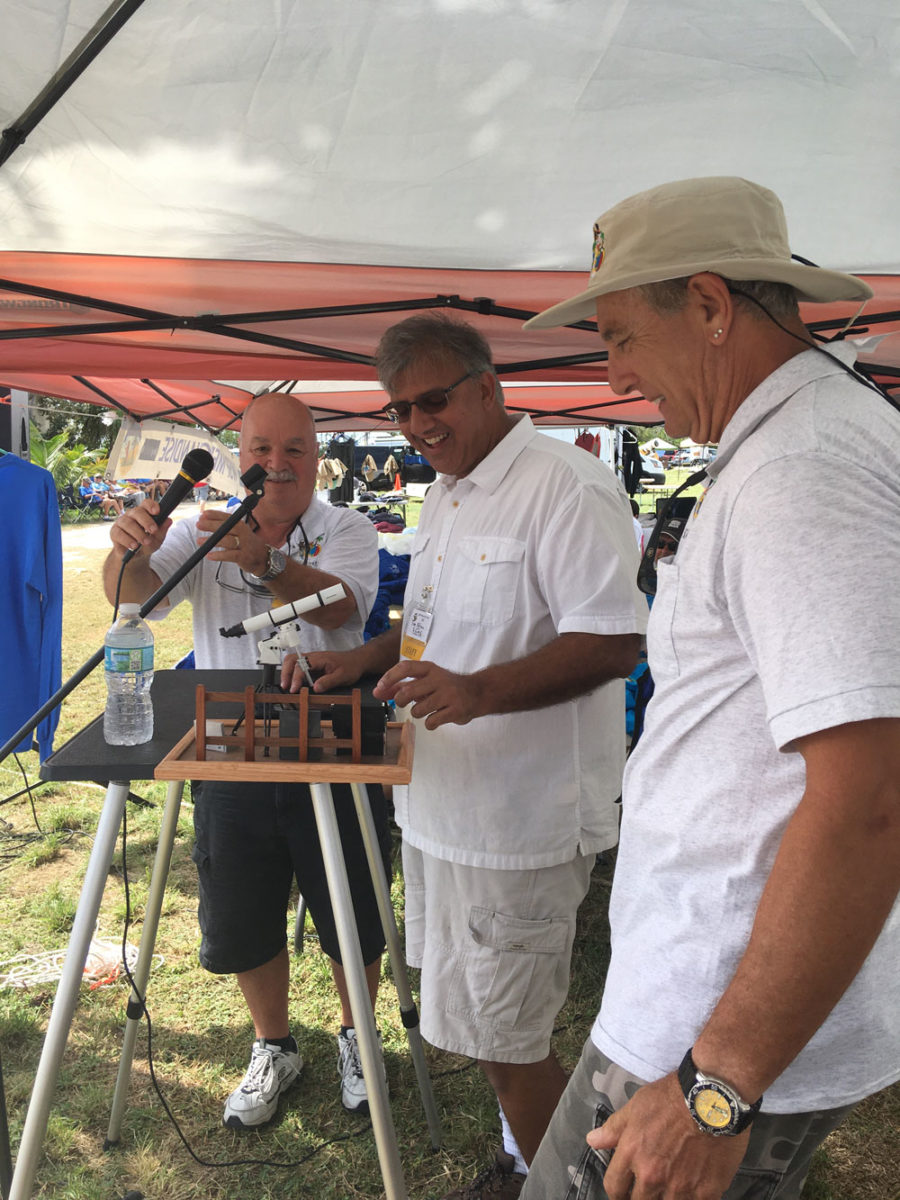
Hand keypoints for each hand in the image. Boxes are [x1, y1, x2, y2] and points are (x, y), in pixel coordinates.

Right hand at [109, 498, 170, 558]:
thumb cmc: (147, 544)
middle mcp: (131, 515)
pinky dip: (127, 540)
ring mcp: (121, 522)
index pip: (146, 503)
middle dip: (146, 521)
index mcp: (143, 513)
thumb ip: (162, 530)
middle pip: (137, 512)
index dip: (151, 505)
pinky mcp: (114, 532)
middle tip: (153, 531)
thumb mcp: (157, 539)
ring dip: (138, 533)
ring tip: (146, 542)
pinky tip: (134, 546)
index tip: (157, 512)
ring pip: (128, 523)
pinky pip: (119, 533)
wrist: (135, 557)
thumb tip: (169, 520)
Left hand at [198, 510, 265, 575]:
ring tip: (200, 541)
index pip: (227, 517)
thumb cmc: (247, 544)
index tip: (203, 514)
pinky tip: (209, 555)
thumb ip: (226, 527)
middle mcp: (244, 533)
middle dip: (211, 525)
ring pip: (227, 541)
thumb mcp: (239, 533)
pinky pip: (229, 555)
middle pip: (227, 527)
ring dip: (212, 541)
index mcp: (241, 525)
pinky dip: (219, 555)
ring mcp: (244, 545)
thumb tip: (206, 521)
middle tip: (199, 525)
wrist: (263, 558)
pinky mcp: (244, 557)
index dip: (215, 515)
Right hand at [289, 648, 364, 692]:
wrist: (356, 661)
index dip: (296, 678)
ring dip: (286, 672)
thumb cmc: (350, 666)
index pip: (302, 665)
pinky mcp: (312, 665)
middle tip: (285, 686)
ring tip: (286, 685)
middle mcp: (313, 657)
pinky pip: (298, 666)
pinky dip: (292, 673)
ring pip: (292, 661)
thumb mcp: (342, 676)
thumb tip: (316, 688)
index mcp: (320, 658)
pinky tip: (293, 683)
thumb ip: (329, 682)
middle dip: (285, 672)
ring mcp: (311, 660)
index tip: (294, 688)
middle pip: (292, 659)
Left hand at [373, 660, 478, 728]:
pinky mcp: (455, 710)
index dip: (389, 678)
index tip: (380, 688)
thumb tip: (378, 692)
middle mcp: (439, 679)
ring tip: (426, 710)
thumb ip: (403, 686)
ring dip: (417, 713)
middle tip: (403, 703)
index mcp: (430, 669)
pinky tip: (436, 718)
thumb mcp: (426, 680)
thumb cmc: (446, 687)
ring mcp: (448, 694)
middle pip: (408, 691)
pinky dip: (430, 724)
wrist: (478, 692)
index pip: (405, 667)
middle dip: (400, 701)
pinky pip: (431, 722)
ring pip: (418, 710)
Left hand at [587, 1074, 748, 1199]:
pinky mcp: (707, 1192)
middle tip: (648, 1188)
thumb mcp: (637, 1105)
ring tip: (670, 1186)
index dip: (617, 1192)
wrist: (714, 1098)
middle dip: (640, 1196)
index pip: (614, 1188)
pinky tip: (693, 1188)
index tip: (623, 1190)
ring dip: (666, 1198)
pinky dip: (691, 1198)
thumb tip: (593, 1140)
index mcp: (632, 1154)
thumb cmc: (673, 1096)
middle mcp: (653, 1176)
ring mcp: (680, 1187)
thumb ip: (615, 1128)